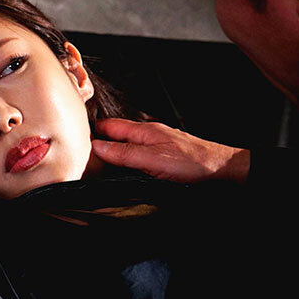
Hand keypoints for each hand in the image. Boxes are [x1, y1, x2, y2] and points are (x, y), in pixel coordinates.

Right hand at [92, 118, 249, 183]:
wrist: (223, 170)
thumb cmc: (193, 163)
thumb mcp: (152, 159)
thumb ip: (123, 154)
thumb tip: (97, 147)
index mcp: (143, 130)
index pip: (109, 127)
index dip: (91, 132)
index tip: (76, 142)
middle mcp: (149, 135)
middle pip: (116, 135)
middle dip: (100, 143)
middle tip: (82, 156)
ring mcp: (157, 145)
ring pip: (128, 146)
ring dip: (114, 153)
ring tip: (98, 164)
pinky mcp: (164, 157)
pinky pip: (139, 155)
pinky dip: (128, 161)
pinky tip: (125, 171)